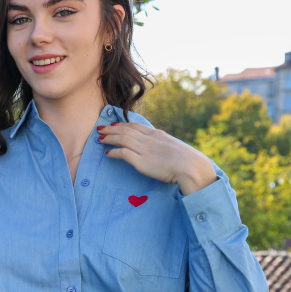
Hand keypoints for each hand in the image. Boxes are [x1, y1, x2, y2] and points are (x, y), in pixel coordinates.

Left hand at [98, 122, 216, 194]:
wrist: (190, 166)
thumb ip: (163, 146)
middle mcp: (149, 139)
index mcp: (157, 134)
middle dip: (111, 129)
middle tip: (100, 129)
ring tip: (100, 138)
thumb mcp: (173, 148)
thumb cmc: (186, 160)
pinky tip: (108, 153)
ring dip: (109, 138)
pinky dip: (114, 152)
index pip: (135, 126)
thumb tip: (159, 151)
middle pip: (126, 130)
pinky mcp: (141, 162)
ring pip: (122, 139)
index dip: (123, 124)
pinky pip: (123, 153)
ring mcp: (144, 150)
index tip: (114, 124)